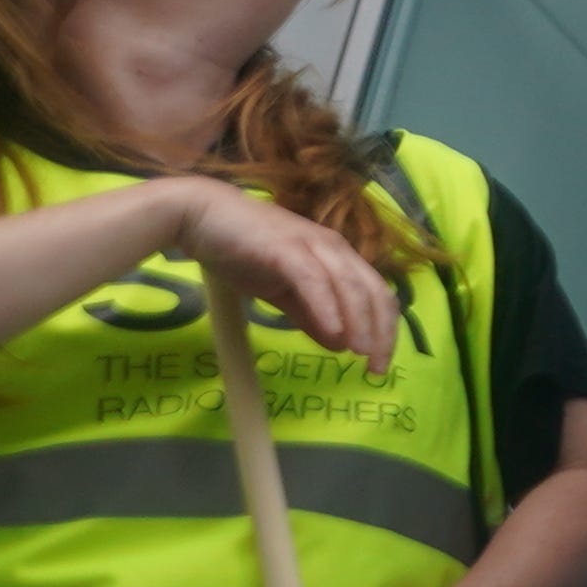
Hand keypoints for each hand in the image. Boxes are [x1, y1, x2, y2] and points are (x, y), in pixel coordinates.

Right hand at [177, 184, 399, 375]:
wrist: (201, 217)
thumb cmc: (243, 251)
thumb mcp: (282, 292)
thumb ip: (310, 317)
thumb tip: (340, 345)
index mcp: (337, 257)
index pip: (376, 294)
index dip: (385, 330)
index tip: (379, 363)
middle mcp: (333, 248)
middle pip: (373, 291)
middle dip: (381, 332)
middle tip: (376, 369)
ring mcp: (310, 245)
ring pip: (349, 285)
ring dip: (360, 322)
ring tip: (362, 354)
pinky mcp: (285, 248)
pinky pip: (313, 279)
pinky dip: (327, 306)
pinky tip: (334, 332)